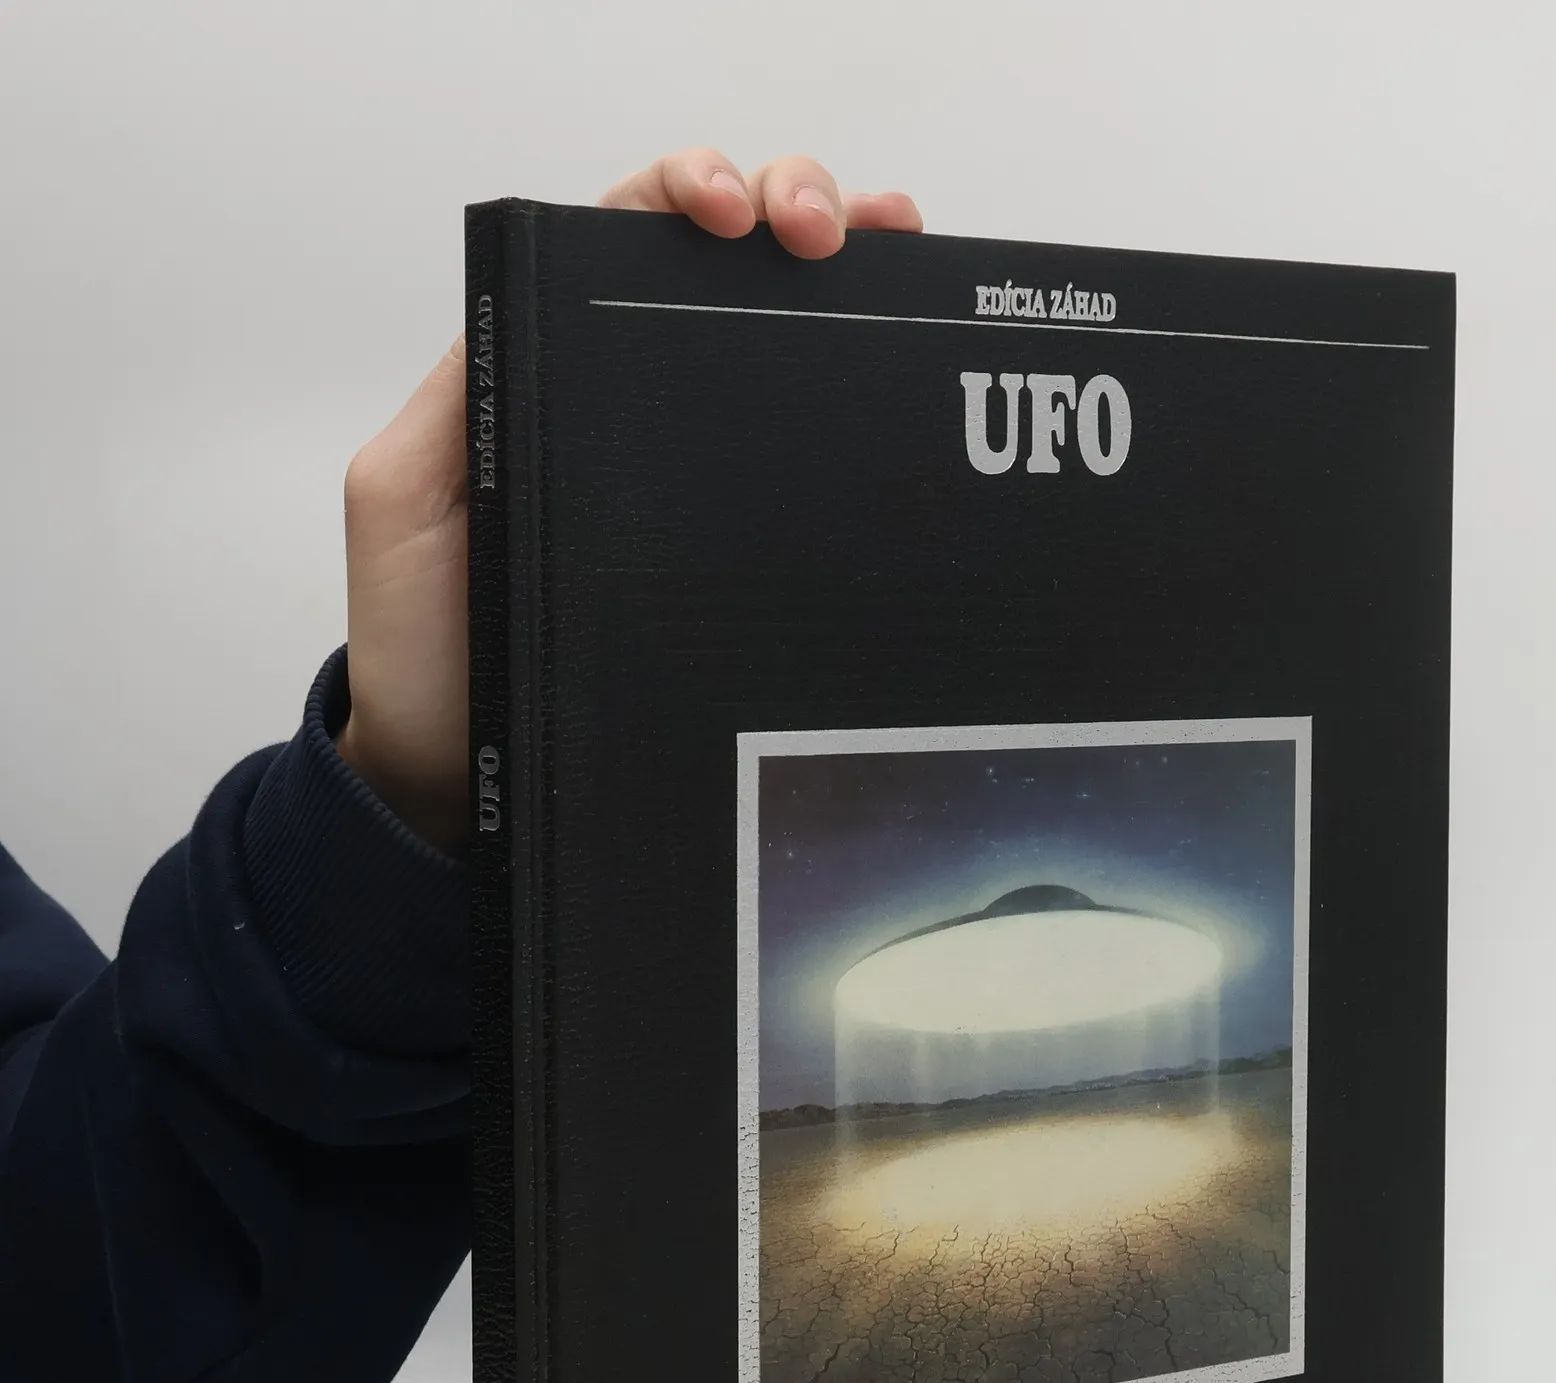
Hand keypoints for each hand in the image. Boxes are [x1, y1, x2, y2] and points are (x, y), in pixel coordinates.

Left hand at [337, 152, 922, 851]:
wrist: (466, 767)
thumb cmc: (429, 644)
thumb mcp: (402, 497)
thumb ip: (457, 400)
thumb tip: (542, 311)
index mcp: (545, 361)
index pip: (624, 229)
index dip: (687, 190)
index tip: (732, 214)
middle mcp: (623, 394)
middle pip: (722, 255)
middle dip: (787, 202)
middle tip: (828, 232)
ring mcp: (687, 460)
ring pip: (776, 326)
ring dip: (845, 264)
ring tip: (890, 248)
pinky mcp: (735, 531)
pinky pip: (801, 433)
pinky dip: (860, 371)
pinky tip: (901, 354)